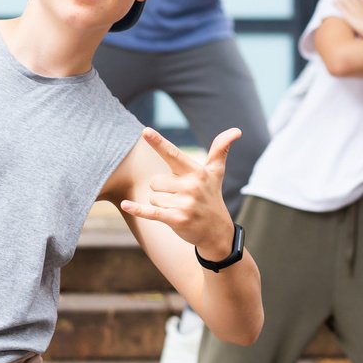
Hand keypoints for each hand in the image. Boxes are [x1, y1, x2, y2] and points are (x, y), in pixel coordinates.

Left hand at [120, 128, 239, 259]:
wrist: (217, 231)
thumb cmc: (211, 196)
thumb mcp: (216, 173)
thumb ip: (220, 150)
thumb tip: (236, 130)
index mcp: (196, 172)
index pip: (173, 154)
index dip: (158, 143)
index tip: (145, 131)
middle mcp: (191, 186)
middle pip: (155, 181)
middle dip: (162, 190)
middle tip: (180, 197)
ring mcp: (184, 203)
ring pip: (152, 197)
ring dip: (161, 203)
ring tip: (179, 208)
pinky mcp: (177, 219)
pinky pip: (151, 211)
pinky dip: (137, 209)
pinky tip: (125, 205)